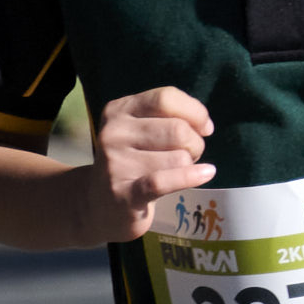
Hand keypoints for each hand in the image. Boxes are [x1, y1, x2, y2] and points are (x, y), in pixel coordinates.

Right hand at [89, 87, 214, 234]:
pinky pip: (164, 181)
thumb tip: (205, 126)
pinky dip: (190, 177)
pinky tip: (205, 174)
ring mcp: (115, 163)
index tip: (203, 128)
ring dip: (188, 166)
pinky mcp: (124, 194)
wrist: (98, 205)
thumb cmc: (133, 161)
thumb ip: (172, 118)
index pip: (166, 98)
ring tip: (174, 172)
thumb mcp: (143, 130)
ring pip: (179, 157)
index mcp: (119, 110)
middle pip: (178, 129)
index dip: (195, 112)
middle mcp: (113, 133)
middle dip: (195, 144)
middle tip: (186, 156)